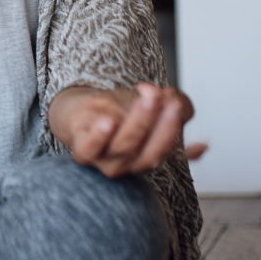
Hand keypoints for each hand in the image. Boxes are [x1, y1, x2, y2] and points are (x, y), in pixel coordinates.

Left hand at [49, 83, 207, 177]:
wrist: (78, 110)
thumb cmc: (116, 110)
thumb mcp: (150, 101)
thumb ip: (173, 102)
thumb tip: (180, 102)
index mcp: (149, 155)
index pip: (169, 154)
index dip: (183, 142)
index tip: (182, 112)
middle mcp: (130, 164)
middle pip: (150, 154)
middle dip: (164, 127)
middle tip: (170, 101)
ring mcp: (106, 160)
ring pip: (125, 146)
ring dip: (140, 121)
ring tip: (148, 95)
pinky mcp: (82, 151)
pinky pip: (91, 149)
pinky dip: (100, 136)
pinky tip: (109, 120)